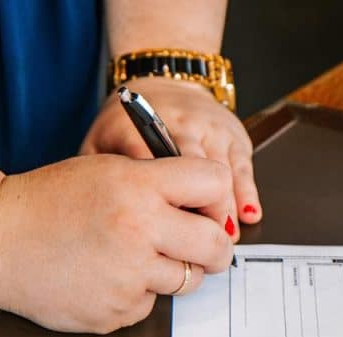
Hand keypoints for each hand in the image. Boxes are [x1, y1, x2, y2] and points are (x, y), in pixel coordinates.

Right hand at [0, 154, 234, 333]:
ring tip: (136, 256)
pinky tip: (105, 276)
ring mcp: (128, 277)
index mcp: (139, 187)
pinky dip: (136, 293)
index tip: (206, 208)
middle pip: (216, 246)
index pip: (215, 184)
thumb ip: (159, 183)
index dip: (215, 198)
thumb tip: (211, 209)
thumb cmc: (48, 201)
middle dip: (214, 248)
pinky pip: (149, 304)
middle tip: (201, 247)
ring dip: (173, 271)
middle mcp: (139, 231)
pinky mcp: (115, 312)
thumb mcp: (107, 170)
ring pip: (187, 281)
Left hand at [81, 76, 260, 239]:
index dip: (158, 200)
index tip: (162, 232)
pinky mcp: (233, 134)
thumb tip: (95, 219)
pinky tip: (247, 216)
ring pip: (221, 169)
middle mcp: (177, 123)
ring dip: (224, 206)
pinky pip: (241, 166)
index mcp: (137, 127)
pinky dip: (246, 192)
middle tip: (199, 245)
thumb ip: (95, 175)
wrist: (163, 85)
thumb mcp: (99, 144)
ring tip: (222, 239)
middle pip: (191, 168)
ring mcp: (208, 127)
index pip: (148, 163)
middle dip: (199, 207)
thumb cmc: (127, 126)